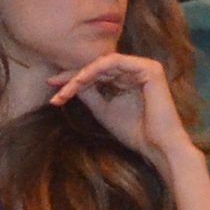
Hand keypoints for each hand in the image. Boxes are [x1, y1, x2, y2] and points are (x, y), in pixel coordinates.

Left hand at [51, 50, 192, 162]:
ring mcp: (144, 66)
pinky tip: (80, 81)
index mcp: (128, 78)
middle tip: (52, 84)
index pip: (97, 73)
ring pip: (103, 63)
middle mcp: (136, 69)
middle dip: (73, 75)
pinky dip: (95, 70)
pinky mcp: (149, 68)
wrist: (157, 147)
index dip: (73, 78)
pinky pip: (115, 62)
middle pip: (98, 66)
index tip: (52, 86)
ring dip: (81, 74)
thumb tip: (68, 81)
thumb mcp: (104, 110)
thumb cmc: (134, 132)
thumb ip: (89, 94)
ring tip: (65, 88)